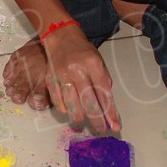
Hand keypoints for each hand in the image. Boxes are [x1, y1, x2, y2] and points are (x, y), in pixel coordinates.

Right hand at [2, 32, 118, 133]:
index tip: (115, 126)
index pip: (104, 94)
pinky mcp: (50, 79)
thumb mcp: (99, 61)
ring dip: (79, 118)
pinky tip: (69, 113)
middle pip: (89, 103)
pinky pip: (57, 100)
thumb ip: (103, 81)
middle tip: (101, 130)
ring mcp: (62, 76)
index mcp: (93, 65)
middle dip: (96, 120)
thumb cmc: (83, 50)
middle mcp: (77, 71)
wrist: (60, 36)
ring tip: (84, 125)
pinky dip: (64, 109)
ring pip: (72, 105)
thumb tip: (106, 104)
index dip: (110, 113)